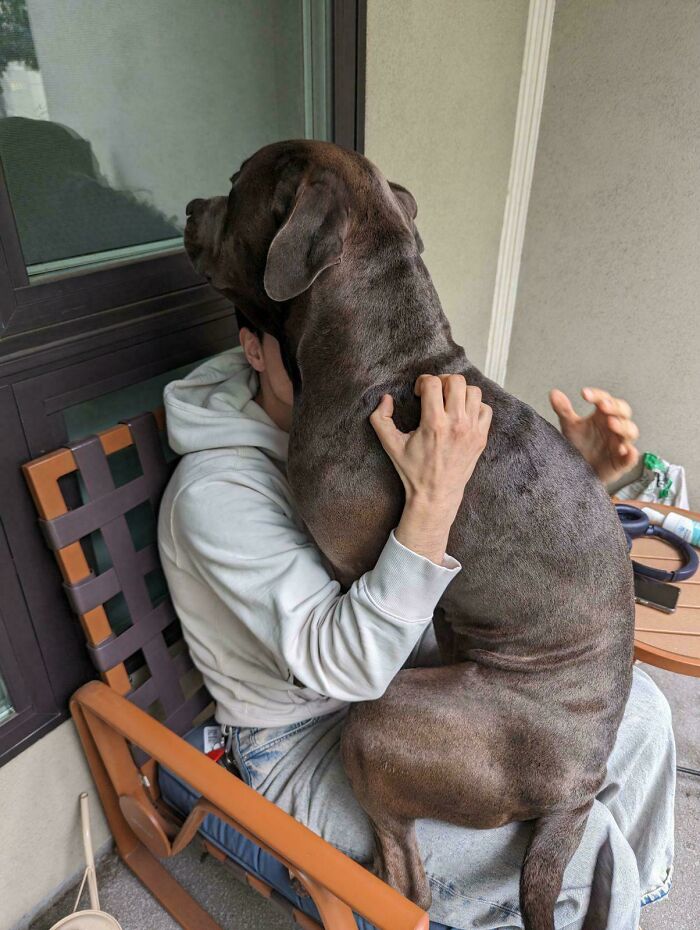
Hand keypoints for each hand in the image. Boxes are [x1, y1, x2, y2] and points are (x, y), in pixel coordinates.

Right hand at [371, 374, 491, 563]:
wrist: (436, 495)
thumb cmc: (413, 470)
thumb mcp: (390, 446)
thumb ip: (380, 420)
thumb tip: (386, 398)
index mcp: (433, 423)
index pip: (433, 383)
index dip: (423, 382)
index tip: (419, 394)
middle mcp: (456, 424)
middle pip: (457, 381)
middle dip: (443, 382)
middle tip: (435, 394)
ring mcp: (472, 430)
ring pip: (474, 392)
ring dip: (460, 392)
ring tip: (449, 402)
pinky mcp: (481, 437)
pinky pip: (485, 409)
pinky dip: (475, 406)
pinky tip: (462, 414)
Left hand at [549, 387, 639, 484]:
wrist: (578, 470)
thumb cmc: (579, 446)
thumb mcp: (569, 427)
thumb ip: (563, 410)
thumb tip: (554, 393)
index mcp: (603, 415)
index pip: (605, 400)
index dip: (597, 395)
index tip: (584, 394)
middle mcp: (614, 427)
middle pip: (623, 412)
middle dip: (615, 407)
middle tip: (603, 406)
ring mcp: (620, 443)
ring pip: (631, 432)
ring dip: (623, 427)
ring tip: (611, 423)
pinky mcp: (621, 462)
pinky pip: (631, 458)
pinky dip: (631, 454)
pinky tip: (625, 450)